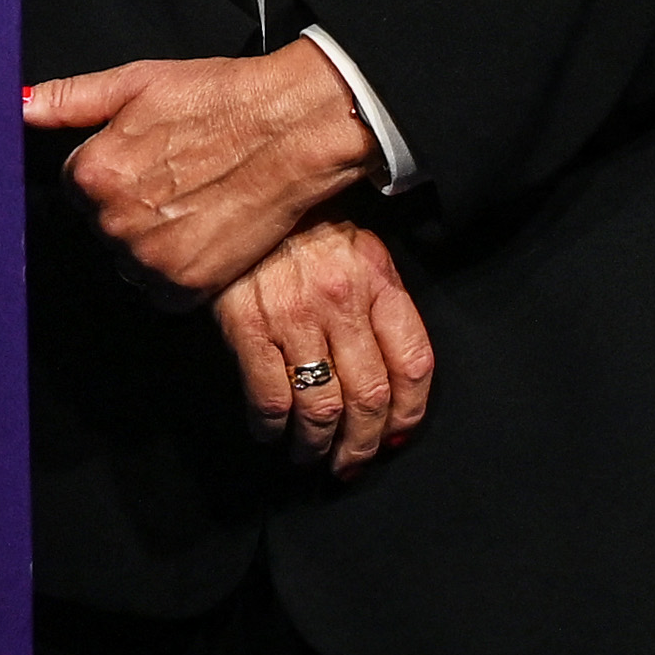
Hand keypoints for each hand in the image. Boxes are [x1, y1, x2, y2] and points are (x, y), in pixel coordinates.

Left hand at [19, 40, 383, 299]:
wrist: (291, 129)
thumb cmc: (220, 99)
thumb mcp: (137, 82)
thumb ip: (71, 100)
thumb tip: (19, 107)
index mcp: (93, 173)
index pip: (76, 186)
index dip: (111, 170)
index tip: (144, 158)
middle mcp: (115, 222)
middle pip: (101, 225)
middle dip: (128, 206)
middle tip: (174, 179)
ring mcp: (151, 259)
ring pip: (128, 260)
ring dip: (150, 241)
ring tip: (192, 203)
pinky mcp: (188, 287)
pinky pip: (160, 291)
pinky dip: (176, 271)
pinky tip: (202, 233)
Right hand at [209, 221, 426, 475]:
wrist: (242, 190)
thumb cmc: (305, 229)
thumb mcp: (360, 251)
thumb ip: (382, 305)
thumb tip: (393, 381)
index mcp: (378, 281)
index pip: (413, 363)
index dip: (410, 412)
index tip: (396, 435)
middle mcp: (342, 301)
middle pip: (369, 397)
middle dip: (362, 444)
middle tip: (351, 463)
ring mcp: (294, 315)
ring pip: (321, 407)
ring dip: (317, 445)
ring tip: (311, 455)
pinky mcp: (247, 324)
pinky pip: (270, 396)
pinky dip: (272, 427)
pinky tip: (272, 432)